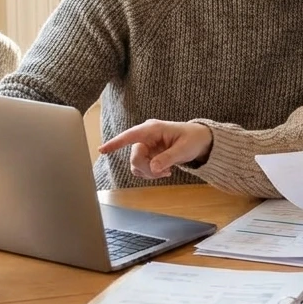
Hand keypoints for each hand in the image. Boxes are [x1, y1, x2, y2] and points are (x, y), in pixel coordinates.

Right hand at [98, 121, 213, 179]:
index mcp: (152, 129)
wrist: (200, 141)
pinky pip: (141, 168)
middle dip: (147, 169)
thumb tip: (153, 168)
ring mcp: (146, 146)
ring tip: (167, 171)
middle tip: (165, 173)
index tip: (102, 150)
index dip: (115, 143)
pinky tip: (164, 171)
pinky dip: (150, 173)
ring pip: (136, 165)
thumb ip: (168, 158)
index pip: (130, 136)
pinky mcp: (148, 155)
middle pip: (135, 157)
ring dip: (149, 173)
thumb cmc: (193, 139)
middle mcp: (145, 137)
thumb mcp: (184, 149)